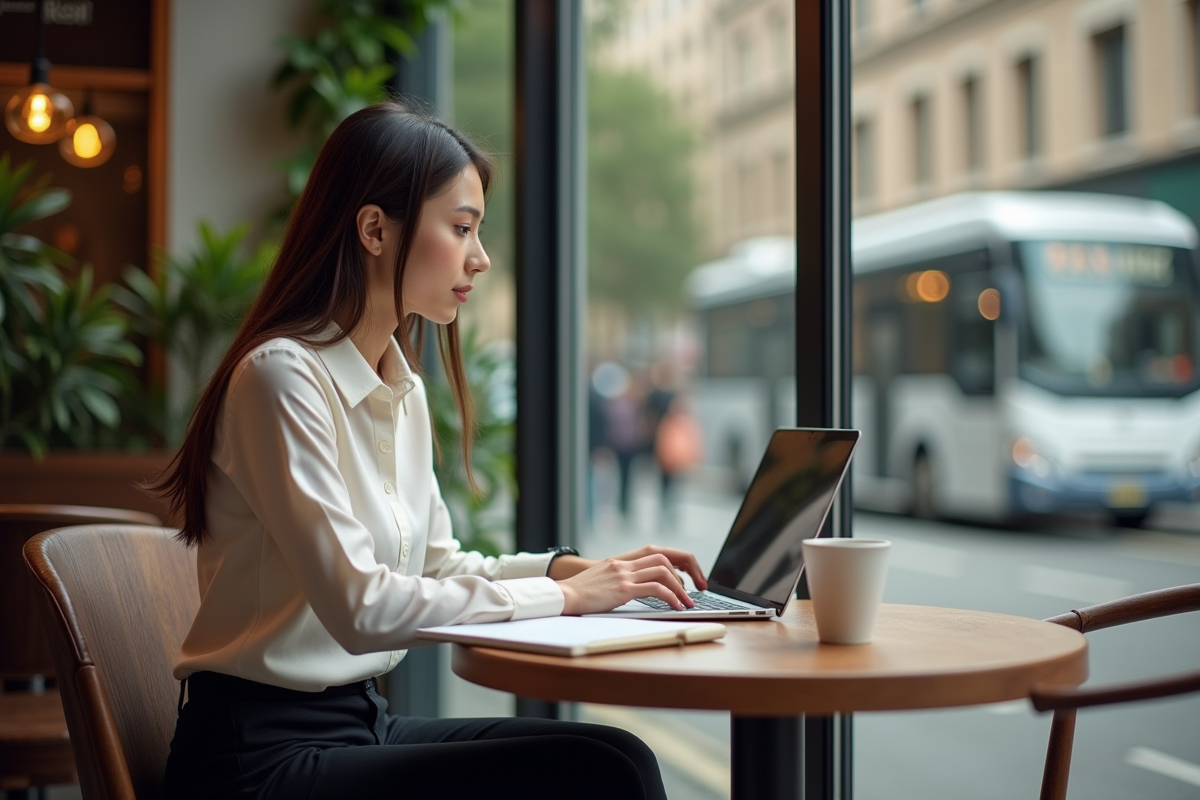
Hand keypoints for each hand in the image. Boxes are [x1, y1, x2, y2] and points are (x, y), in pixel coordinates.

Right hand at [556, 549, 704, 615]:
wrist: (562, 596)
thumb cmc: (580, 594)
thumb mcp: (603, 579)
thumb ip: (622, 578)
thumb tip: (643, 588)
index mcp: (621, 560)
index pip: (657, 550)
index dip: (678, 560)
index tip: (690, 575)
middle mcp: (624, 563)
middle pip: (666, 557)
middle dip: (688, 571)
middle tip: (698, 588)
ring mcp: (624, 575)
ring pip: (664, 572)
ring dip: (681, 588)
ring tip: (688, 602)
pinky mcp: (622, 589)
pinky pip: (655, 589)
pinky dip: (671, 598)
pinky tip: (676, 607)